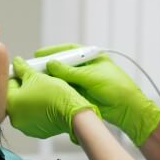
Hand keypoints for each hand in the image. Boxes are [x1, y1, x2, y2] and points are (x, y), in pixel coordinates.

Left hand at [7, 56, 99, 143]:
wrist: (72, 112)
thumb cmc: (54, 96)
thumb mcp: (36, 76)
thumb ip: (23, 69)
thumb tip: (17, 63)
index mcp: (10, 103)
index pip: (8, 84)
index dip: (18, 75)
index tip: (25, 72)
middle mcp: (14, 118)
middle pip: (16, 97)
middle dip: (25, 88)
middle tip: (37, 81)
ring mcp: (26, 126)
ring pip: (25, 108)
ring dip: (31, 100)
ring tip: (44, 92)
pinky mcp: (37, 131)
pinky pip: (34, 117)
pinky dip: (38, 110)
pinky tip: (47, 103)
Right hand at [35, 44, 159, 146]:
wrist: (127, 109)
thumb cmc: (116, 88)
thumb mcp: (91, 77)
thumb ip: (70, 71)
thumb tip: (52, 64)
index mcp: (91, 58)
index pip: (69, 51)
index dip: (53, 52)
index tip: (38, 54)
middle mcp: (86, 68)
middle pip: (63, 64)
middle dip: (48, 66)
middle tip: (32, 68)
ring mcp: (84, 81)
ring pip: (63, 78)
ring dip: (51, 79)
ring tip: (36, 79)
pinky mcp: (82, 94)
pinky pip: (65, 89)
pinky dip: (56, 89)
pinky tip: (46, 90)